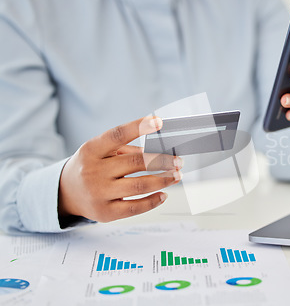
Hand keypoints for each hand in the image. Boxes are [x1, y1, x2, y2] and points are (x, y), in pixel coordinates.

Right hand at [58, 116, 182, 222]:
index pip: (117, 135)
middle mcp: (93, 171)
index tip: (160, 122)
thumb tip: (162, 151)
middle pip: (135, 163)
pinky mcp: (105, 213)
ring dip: (163, 180)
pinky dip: (153, 201)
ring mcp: (98, 193)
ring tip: (177, 175)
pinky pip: (135, 208)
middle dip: (162, 161)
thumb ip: (127, 149)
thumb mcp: (100, 152)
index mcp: (91, 150)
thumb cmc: (91, 166)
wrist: (65, 193)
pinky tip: (164, 194)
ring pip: (139, 186)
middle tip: (179, 161)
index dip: (139, 127)